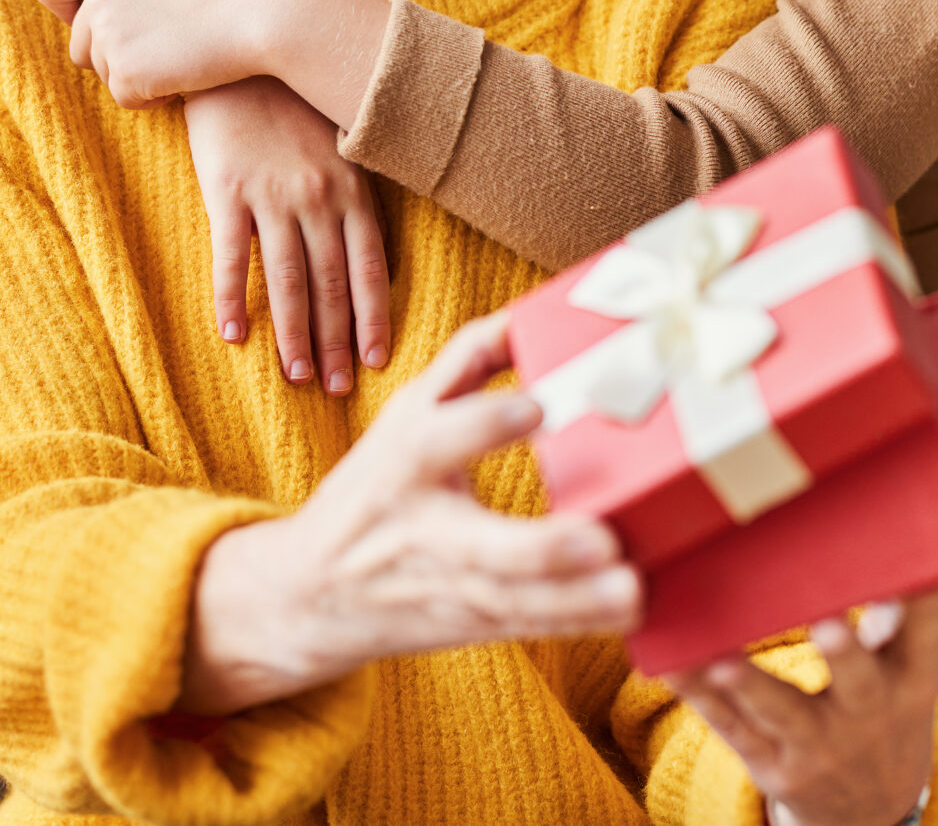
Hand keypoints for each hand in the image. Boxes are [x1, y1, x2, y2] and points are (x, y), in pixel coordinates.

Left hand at [29, 0, 285, 105]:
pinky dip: (154, 96)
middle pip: (78, 43)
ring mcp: (113, 37)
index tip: (105, 16)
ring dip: (137, 73)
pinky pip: (127, 98)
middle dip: (113, 51)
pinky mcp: (130, 73)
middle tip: (164, 44)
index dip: (68, 7)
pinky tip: (188, 77)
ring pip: (104, 72)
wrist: (275, 9)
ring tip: (182, 56)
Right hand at [181, 312, 640, 713]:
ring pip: (515, 601)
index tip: (540, 408)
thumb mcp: (402, 416)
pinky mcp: (470, 624)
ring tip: (631, 590)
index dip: (487, 423)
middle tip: (604, 539)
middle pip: (482, 547)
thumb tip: (528, 311)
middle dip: (542, 549)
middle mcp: (425, 528)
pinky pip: (528, 627)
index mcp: (406, 461)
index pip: (441, 438)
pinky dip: (576, 623)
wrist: (306, 594)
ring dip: (575, 600)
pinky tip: (626, 613)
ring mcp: (449, 585)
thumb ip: (464, 362)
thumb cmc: (370, 489)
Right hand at [184, 78, 391, 389]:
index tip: (378, 360)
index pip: (370, 269)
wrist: (242, 56)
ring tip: (298, 377)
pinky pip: (231, 257)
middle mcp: (318, 198)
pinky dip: (232, 299)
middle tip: (339, 388)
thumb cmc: (293, 104)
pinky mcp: (226, 191)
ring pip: (287, 281)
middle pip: (330, 286)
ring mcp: (272, 196)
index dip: (374, 318)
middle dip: (337, 342)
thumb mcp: (339, 143)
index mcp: (352, 189)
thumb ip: (353, 192)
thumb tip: (366, 246)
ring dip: (294, 336)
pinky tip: (234, 336)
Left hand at [669, 590, 937, 825]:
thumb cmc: (885, 707)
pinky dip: (699, 697)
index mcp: (912, 678)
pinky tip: (670, 665)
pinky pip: (730, 727)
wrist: (869, 812)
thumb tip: (885, 531)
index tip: (915, 566)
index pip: (927, 635)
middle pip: (858, 682)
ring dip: (752, 687)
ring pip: (781, 712)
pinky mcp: (772, 765)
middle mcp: (869, 714)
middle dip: (844, 654)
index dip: (926, 600)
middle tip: (829, 623)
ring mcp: (818, 745)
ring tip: (723, 663)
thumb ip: (901, 613)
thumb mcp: (910, 670)